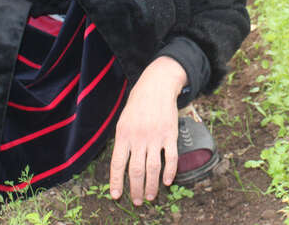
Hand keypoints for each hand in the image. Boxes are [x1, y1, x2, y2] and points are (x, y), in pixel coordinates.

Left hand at [109, 56, 186, 205]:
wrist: (156, 87)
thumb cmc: (137, 105)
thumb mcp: (123, 121)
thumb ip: (123, 142)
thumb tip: (121, 166)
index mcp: (123, 134)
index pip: (118, 163)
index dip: (116, 181)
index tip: (116, 196)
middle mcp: (139, 137)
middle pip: (136, 170)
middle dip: (135, 189)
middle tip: (137, 201)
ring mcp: (155, 136)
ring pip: (153, 168)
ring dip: (151, 186)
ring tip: (150, 196)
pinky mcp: (170, 135)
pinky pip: (171, 158)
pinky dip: (170, 172)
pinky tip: (167, 181)